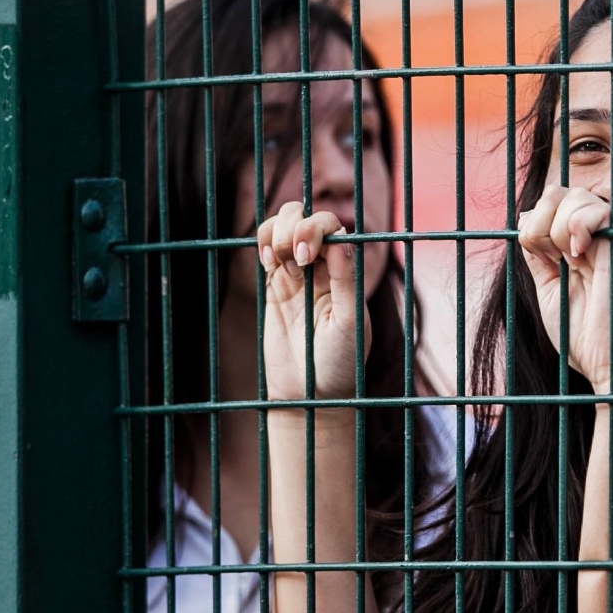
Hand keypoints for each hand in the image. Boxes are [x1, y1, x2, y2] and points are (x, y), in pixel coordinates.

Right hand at [257, 201, 371, 400]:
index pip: (333, 228)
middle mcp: (323, 268)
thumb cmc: (340, 364)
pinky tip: (266, 261)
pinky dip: (263, 242)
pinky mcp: (274, 286)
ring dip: (278, 231)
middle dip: (296, 226)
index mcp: (347, 272)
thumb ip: (346, 283)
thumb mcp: (349, 325)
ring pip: (284, 227)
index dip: (318, 229)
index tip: (308, 255)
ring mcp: (297, 274)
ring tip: (279, 261)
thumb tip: (343, 242)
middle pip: (307, 219)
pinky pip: (267, 249)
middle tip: (295, 259)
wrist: (310, 394)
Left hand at [516, 185, 612, 393]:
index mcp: (570, 247)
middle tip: (550, 258)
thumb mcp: (547, 288)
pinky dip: (578, 226)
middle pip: (556, 191)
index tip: (542, 261)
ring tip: (568, 259)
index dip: (532, 227)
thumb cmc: (580, 336)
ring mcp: (606, 238)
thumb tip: (524, 219)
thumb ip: (537, 256)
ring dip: (556, 226)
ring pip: (573, 194)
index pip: (544, 207)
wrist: (606, 361)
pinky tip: (580, 254)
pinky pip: (597, 209)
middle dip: (539, 221)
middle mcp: (590, 237)